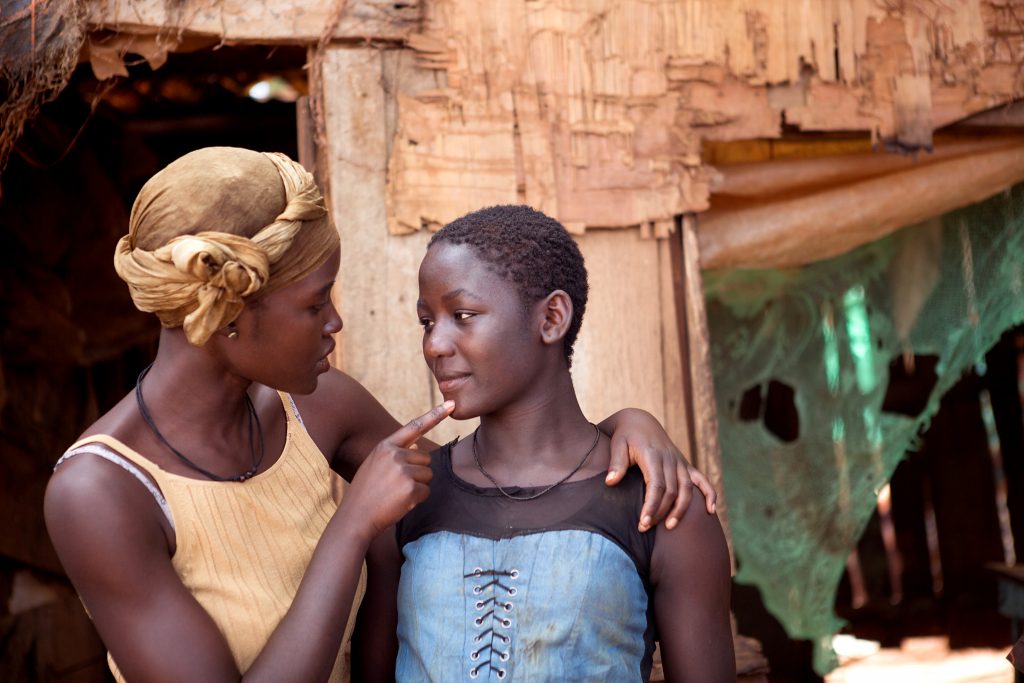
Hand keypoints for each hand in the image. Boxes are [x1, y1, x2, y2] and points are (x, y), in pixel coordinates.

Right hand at [342, 401, 453, 540]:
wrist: (355, 518)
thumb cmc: (365, 493)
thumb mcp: (374, 466)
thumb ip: (395, 453)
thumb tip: (419, 445)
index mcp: (385, 446)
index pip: (414, 427)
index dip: (434, 415)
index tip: (451, 405)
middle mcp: (394, 454)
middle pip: (426, 458)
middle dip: (418, 473)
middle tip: (396, 486)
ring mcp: (402, 470)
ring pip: (428, 475)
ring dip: (417, 487)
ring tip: (395, 494)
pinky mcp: (410, 487)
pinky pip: (426, 491)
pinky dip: (417, 500)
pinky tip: (399, 503)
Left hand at [601, 408, 716, 531]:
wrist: (639, 420)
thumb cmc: (624, 435)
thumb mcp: (617, 444)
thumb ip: (616, 463)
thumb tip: (610, 482)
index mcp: (653, 455)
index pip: (656, 486)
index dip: (652, 506)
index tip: (643, 523)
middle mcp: (670, 459)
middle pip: (672, 491)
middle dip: (661, 512)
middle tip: (645, 528)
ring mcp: (679, 461)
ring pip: (687, 489)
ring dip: (681, 509)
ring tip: (670, 528)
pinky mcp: (684, 464)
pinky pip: (701, 479)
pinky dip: (709, 494)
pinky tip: (711, 510)